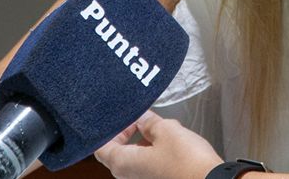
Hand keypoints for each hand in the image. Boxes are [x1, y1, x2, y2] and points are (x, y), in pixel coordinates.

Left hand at [95, 111, 222, 178]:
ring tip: (159, 127)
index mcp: (123, 164)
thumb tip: (143, 118)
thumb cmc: (187, 162)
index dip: (110, 128)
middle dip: (128, 132)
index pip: (101, 147)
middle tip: (142, 118)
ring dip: (143, 140)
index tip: (123, 116)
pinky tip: (169, 140)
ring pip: (134, 157)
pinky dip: (153, 150)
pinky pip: (147, 164)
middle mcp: (129, 176)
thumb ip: (149, 122)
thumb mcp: (167, 130)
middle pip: (117, 152)